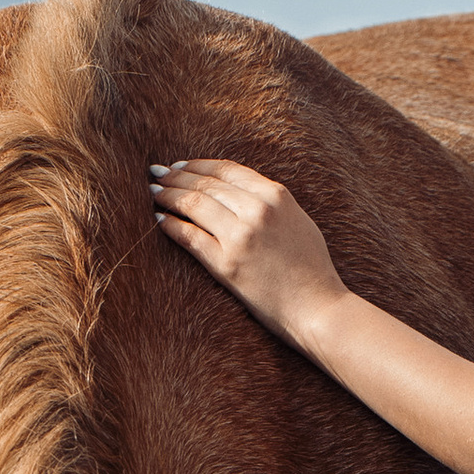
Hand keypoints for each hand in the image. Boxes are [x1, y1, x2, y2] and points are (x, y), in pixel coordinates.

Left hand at [150, 156, 347, 348]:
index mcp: (276, 195)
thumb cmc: (313, 270)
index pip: (226, 169)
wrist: (319, 308)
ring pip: (193, 204)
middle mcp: (256, 210)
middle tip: (157, 174)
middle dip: (176, 177)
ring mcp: (240, 236)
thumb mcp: (299, 221)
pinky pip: (189, 236)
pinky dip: (170, 225)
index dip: (198, 165)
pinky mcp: (226, 264)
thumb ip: (272, 203)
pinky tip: (159, 219)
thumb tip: (238, 192)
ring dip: (168, 196)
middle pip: (205, 183)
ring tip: (154, 192)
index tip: (180, 166)